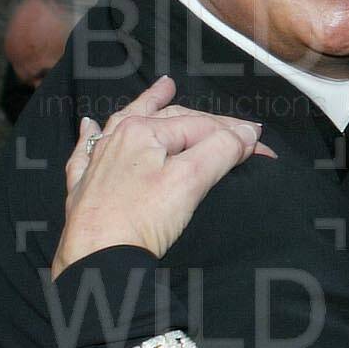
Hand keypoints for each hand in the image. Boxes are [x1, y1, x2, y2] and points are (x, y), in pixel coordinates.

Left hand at [50, 76, 275, 277]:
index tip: (263, 148)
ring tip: (164, 87)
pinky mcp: (85, 186)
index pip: (202, 125)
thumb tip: (246, 133)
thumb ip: (221, 150)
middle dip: (205, 120)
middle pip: (170, 119)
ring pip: (126, 122)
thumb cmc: (141, 219)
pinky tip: (91, 126)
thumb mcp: (190, 180)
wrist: (96, 260)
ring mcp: (99, 161)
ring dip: (147, 103)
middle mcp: (118, 138)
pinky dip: (93, 135)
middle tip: (236, 128)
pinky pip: (87, 150)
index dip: (236, 135)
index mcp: (143, 130)